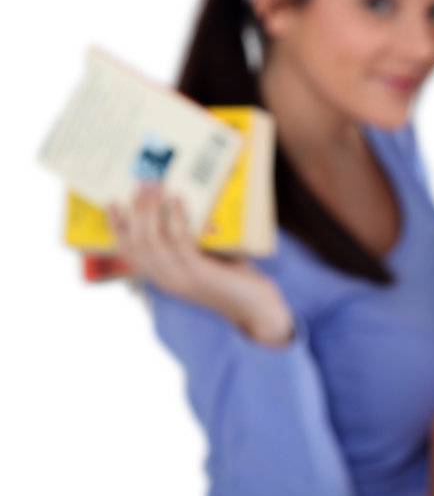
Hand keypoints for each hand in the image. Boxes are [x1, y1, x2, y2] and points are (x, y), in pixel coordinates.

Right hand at [108, 182, 293, 346]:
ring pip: (152, 240)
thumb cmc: (237, 282)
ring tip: (155, 186)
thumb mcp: (208, 260)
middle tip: (141, 183)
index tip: (112, 202)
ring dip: (151, 210)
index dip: (116, 227)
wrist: (259, 311)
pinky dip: (176, 218)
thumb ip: (195, 243)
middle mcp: (165, 279)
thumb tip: (189, 207)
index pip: (128, 252)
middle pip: (136, 242)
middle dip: (135, 210)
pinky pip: (180, 242)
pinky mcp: (198, 273)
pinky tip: (178, 199)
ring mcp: (180, 277)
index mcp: (163, 278)